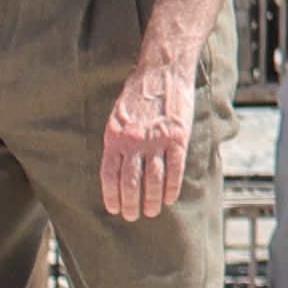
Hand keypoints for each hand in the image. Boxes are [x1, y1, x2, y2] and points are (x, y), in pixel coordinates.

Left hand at [99, 56, 200, 221]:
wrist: (163, 70)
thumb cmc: (139, 92)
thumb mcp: (118, 116)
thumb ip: (117, 141)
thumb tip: (116, 168)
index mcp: (115, 136)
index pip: (110, 175)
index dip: (112, 195)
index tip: (114, 209)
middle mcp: (133, 141)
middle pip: (130, 182)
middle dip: (131, 204)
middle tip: (133, 217)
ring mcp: (156, 140)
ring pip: (152, 180)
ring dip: (150, 200)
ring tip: (150, 212)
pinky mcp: (177, 137)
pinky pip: (174, 169)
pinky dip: (170, 187)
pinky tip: (168, 199)